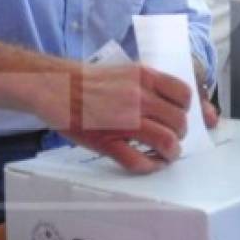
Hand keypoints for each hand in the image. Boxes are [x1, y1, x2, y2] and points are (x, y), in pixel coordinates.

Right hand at [42, 64, 191, 173]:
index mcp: (144, 76)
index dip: (185, 110)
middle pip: (179, 123)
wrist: (54, 86)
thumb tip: (183, 104)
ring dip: (169, 153)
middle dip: (178, 135)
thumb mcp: (125, 73)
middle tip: (168, 138)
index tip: (177, 116)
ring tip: (163, 154)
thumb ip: (152, 87)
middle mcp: (138, 97)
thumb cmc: (87, 81)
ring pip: (166, 142)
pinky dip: (149, 166)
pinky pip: (138, 161)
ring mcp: (124, 120)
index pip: (184, 96)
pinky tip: (147, 163)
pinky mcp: (107, 141)